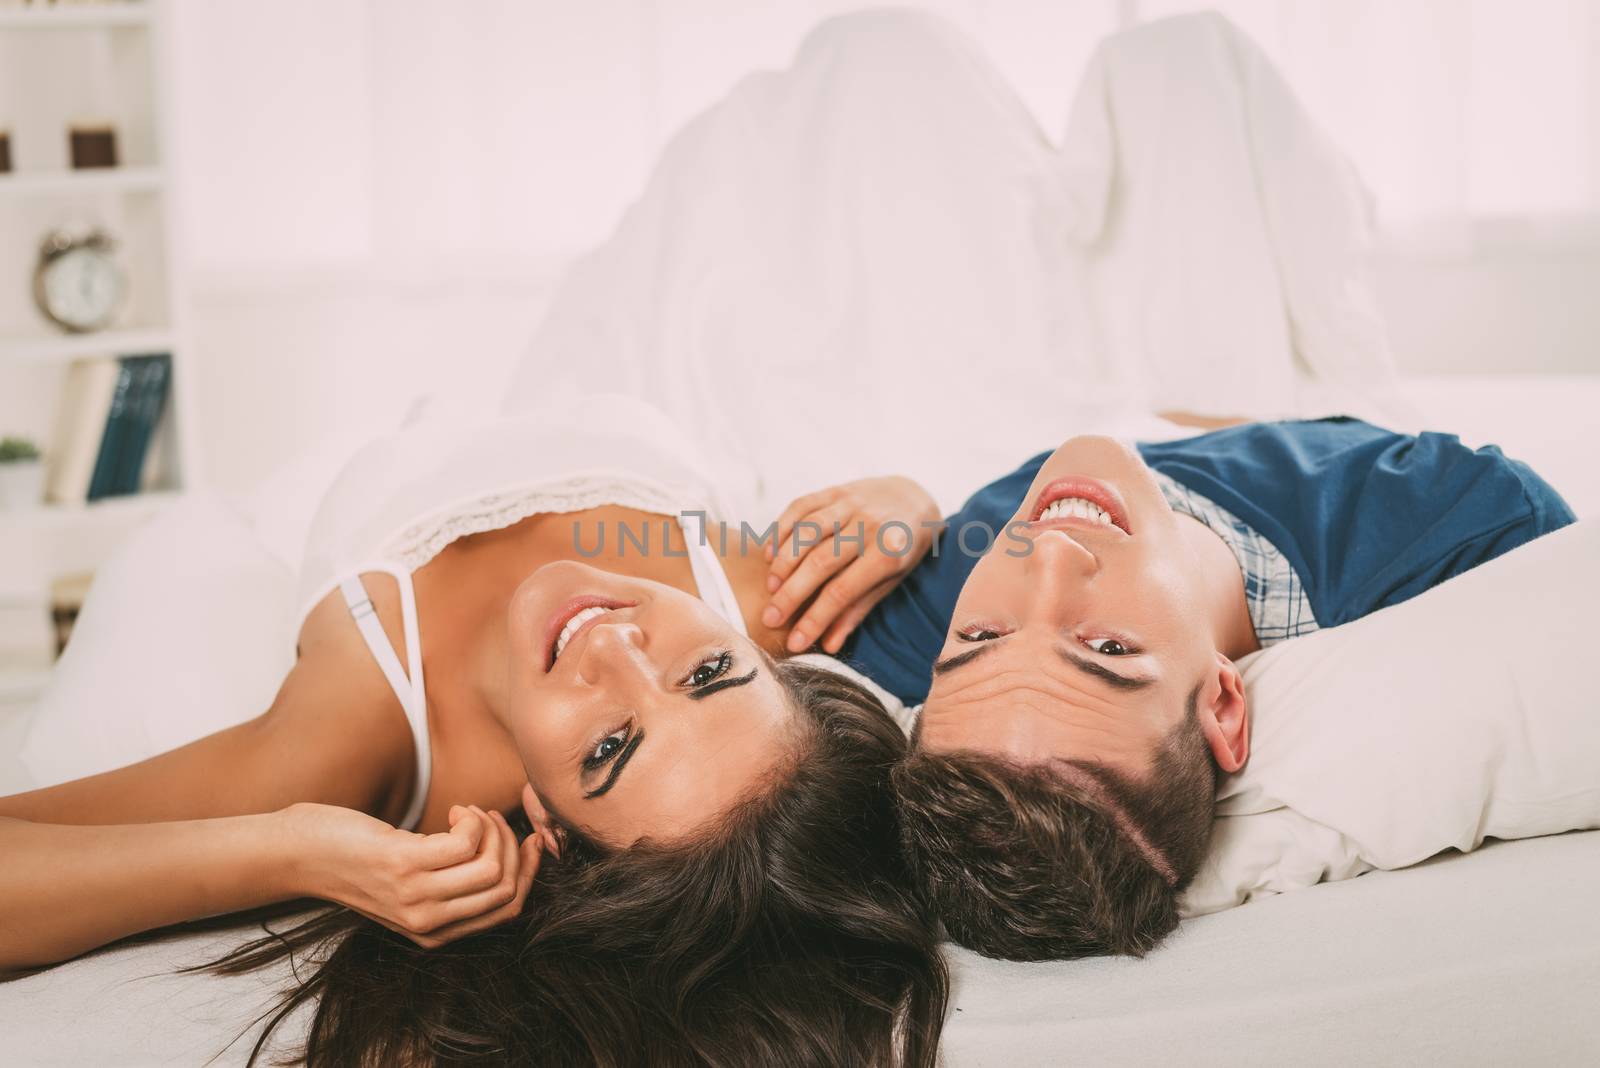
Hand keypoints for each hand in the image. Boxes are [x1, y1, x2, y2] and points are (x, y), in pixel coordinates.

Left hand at [286, 800, 540, 948]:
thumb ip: (448, 888)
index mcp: (435, 934)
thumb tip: (505, 859)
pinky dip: (471, 819)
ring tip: (469, 813)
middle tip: (489, 819)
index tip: (532, 839)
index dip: (530, 872)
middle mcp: (428, 922)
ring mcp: (416, 896)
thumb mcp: (408, 888)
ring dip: (492, 829)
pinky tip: (454, 811)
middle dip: (513, 846)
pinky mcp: (405, 865)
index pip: (508, 910)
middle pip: (505, 888)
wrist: (302, 854)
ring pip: (492, 866)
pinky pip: (467, 842)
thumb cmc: (356, 862)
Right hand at [761, 476, 941, 653]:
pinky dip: (781, 530)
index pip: (843, 592)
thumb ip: (857, 610)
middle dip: (791, 595)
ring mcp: (851, 503)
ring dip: (783, 562)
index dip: (815, 618)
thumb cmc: (901, 549)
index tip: (794, 641)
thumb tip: (828, 645)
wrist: (914, 497)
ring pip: (806, 533)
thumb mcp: (889, 581)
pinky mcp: (835, 489)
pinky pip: (800, 507)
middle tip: (769, 618)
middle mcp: (869, 525)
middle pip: (820, 563)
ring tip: (770, 587)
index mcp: (888, 554)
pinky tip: (769, 554)